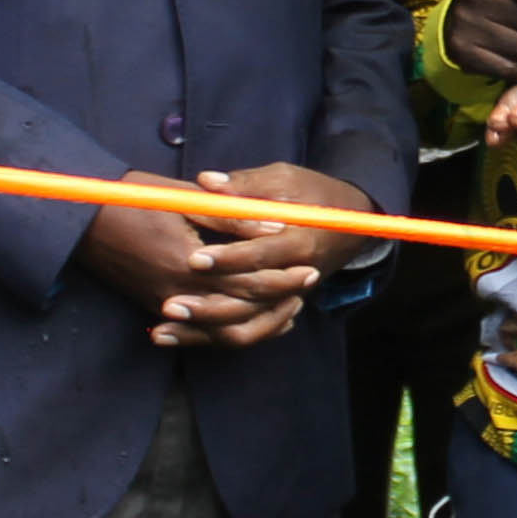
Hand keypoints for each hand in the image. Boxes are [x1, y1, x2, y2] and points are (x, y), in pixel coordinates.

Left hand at [159, 163, 374, 351]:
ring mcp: (290, 297)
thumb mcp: (284, 180)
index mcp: (299, 242)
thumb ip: (244, 185)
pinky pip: (248, 330)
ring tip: (165, 330)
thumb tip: (205, 182)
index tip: (194, 259)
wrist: (351, 223)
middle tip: (170, 305)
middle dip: (208, 305)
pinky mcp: (280, 306)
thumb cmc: (314, 194)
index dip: (227, 259)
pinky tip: (182, 338)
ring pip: (247, 324)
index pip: (261, 255)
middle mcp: (296, 278)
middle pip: (250, 300)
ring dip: (205, 329)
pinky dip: (215, 335)